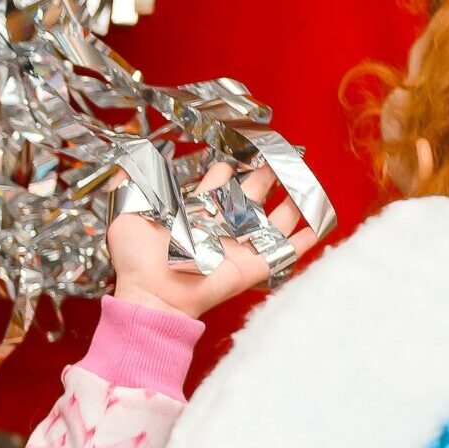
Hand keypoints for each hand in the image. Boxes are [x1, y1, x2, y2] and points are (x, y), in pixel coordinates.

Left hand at [107, 162, 317, 318]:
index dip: (227, 168)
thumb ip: (129, 187)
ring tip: (305, 180)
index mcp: (195, 214)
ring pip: (274, 220)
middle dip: (266, 175)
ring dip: (291, 201)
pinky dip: (306, 239)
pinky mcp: (255, 266)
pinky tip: (321, 223)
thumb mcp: (127, 216)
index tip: (236, 152)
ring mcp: (240, 247)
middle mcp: (221, 228)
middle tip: (279, 154)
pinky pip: (286, 251)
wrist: (153, 295)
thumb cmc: (138, 261)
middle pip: (251, 196)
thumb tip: (128, 161)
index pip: (218, 186)